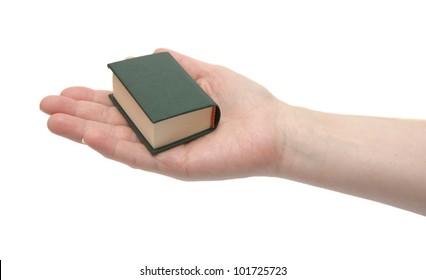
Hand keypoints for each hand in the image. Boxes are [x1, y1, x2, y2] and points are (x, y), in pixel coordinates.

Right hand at [40, 49, 287, 179]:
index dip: (94, 99)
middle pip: (114, 124)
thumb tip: (152, 54)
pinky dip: (115, 147)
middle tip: (46, 106)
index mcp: (167, 114)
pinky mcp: (178, 166)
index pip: (123, 106)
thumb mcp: (207, 75)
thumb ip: (178, 67)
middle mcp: (162, 134)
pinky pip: (141, 157)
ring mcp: (167, 152)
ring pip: (120, 141)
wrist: (273, 128)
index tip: (66, 91)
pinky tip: (90, 137)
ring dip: (85, 132)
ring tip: (54, 122)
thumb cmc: (246, 103)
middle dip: (79, 115)